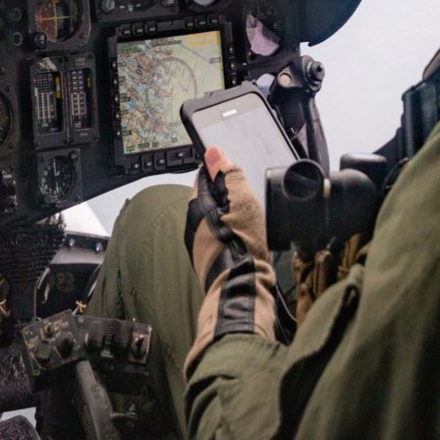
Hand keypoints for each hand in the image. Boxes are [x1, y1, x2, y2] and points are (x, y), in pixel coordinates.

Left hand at [182, 147, 279, 369]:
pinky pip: (219, 240)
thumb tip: (213, 152)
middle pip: (209, 200)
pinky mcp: (209, 262)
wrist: (241, 286)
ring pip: (214, 222)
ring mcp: (198, 245)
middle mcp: (191, 224)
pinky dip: (231, 237)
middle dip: (225, 197)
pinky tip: (245, 241)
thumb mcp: (242, 201)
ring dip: (228, 218)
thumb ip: (228, 175)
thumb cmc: (241, 243)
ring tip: (248, 220)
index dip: (221, 173)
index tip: (235, 174)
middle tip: (246, 198)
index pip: (204, 178)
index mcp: (196, 205)